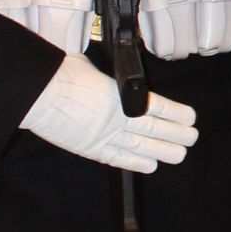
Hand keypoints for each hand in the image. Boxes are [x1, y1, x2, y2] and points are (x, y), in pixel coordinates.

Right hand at [21, 52, 196, 171]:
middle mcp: (119, 117)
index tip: (190, 118)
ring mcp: (106, 135)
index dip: (177, 113)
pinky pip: (118, 158)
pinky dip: (136, 162)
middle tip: (191, 138)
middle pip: (155, 128)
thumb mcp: (89, 66)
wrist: (38, 94)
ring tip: (179, 154)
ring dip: (163, 151)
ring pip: (142, 145)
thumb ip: (103, 75)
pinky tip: (150, 165)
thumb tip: (102, 72)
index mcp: (121, 95)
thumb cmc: (60, 74)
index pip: (158, 106)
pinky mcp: (91, 148)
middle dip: (176, 134)